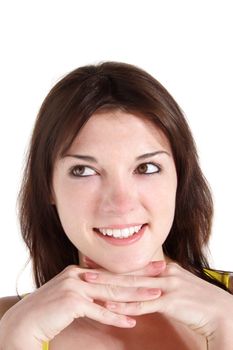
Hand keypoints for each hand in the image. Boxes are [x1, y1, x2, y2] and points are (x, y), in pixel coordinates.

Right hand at [0, 260, 164, 347]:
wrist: (27, 320)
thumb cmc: (51, 309)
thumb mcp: (72, 293)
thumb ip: (88, 289)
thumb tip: (108, 292)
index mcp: (80, 270)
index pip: (112, 270)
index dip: (134, 269)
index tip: (154, 265)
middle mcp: (78, 274)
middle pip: (115, 278)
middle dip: (142, 277)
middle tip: (164, 273)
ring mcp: (75, 286)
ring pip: (110, 292)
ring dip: (135, 296)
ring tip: (156, 296)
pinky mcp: (71, 302)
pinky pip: (98, 310)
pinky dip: (115, 316)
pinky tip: (131, 319)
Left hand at [84, 262, 232, 338]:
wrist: (220, 312)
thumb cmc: (199, 301)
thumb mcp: (179, 285)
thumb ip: (162, 282)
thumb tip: (146, 284)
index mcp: (165, 268)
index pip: (134, 265)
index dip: (113, 264)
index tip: (95, 261)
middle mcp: (164, 272)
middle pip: (129, 272)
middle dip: (105, 271)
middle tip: (84, 268)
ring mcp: (167, 285)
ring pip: (132, 286)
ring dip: (110, 286)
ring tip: (90, 284)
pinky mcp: (170, 301)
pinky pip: (143, 304)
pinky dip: (126, 305)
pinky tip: (111, 306)